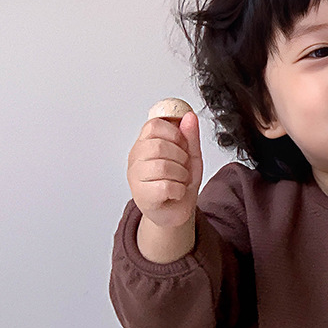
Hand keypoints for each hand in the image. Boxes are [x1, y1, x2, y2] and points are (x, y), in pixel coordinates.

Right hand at [127, 111, 202, 261]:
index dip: (174, 134)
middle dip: (181, 157)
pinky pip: (165, 186)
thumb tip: (189, 116)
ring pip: (163, 166)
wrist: (177, 211)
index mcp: (145, 144)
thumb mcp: (191, 156)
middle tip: (182, 168)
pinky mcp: (142, 196)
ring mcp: (135, 177)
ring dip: (181, 175)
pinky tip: (176, 192)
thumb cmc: (180, 182)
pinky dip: (179, 190)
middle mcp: (136, 158)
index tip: (182, 146)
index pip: (154, 125)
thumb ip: (190, 136)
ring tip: (179, 180)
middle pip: (158, 145)